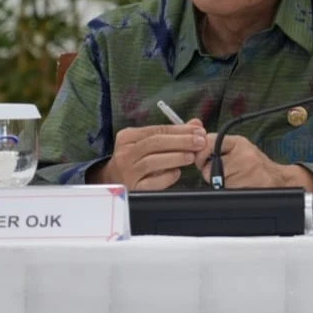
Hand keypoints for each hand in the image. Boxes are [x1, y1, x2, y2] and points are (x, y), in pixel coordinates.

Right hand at [90, 120, 205, 189]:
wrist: (112, 181)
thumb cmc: (135, 159)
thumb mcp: (148, 142)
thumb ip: (171, 133)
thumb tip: (196, 124)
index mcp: (128, 137)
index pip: (157, 129)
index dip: (180, 130)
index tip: (198, 131)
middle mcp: (125, 153)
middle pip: (155, 143)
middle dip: (181, 141)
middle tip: (200, 142)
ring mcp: (127, 171)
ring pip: (152, 161)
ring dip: (175, 157)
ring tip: (191, 156)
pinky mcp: (132, 188)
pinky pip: (151, 182)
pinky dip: (167, 177)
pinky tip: (177, 173)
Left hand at [193, 134, 312, 192]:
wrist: (278, 180)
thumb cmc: (255, 164)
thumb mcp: (239, 146)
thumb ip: (216, 143)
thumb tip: (195, 138)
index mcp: (239, 143)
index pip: (208, 143)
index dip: (201, 153)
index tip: (204, 157)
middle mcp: (243, 156)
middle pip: (207, 168)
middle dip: (209, 172)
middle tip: (222, 171)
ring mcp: (246, 174)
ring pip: (215, 183)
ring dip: (219, 183)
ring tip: (233, 178)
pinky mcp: (246, 189)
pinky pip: (224, 192)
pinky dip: (226, 191)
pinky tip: (238, 186)